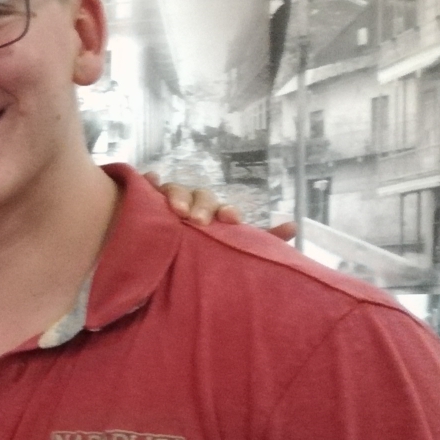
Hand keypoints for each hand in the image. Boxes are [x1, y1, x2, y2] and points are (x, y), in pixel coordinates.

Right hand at [142, 172, 296, 241]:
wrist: (168, 259)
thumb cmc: (203, 251)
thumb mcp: (234, 248)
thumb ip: (262, 240)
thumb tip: (294, 226)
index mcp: (213, 215)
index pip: (221, 208)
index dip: (225, 211)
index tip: (231, 219)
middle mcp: (191, 204)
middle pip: (199, 196)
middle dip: (201, 205)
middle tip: (199, 221)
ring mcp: (168, 202)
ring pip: (174, 190)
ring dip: (177, 195)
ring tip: (177, 211)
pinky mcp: (145, 205)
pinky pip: (145, 189)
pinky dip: (148, 183)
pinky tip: (150, 180)